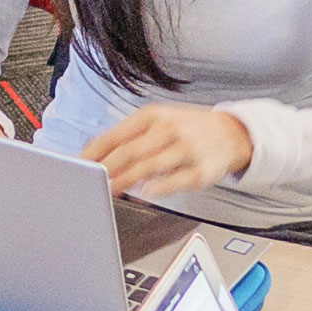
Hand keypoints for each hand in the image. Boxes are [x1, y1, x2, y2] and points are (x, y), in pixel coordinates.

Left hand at [80, 104, 252, 197]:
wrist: (233, 133)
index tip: (78, 164)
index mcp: (154, 115)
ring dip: (126, 179)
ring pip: (151, 166)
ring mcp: (187, 150)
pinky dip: (158, 189)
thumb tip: (91, 150)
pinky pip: (176, 181)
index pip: (117, 134)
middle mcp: (170, 129)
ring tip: (108, 189)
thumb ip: (128, 135)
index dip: (96, 150)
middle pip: (131, 150)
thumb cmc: (187, 129)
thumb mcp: (158, 121)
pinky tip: (143, 195)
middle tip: (88, 180)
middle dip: (107, 167)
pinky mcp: (201, 171)